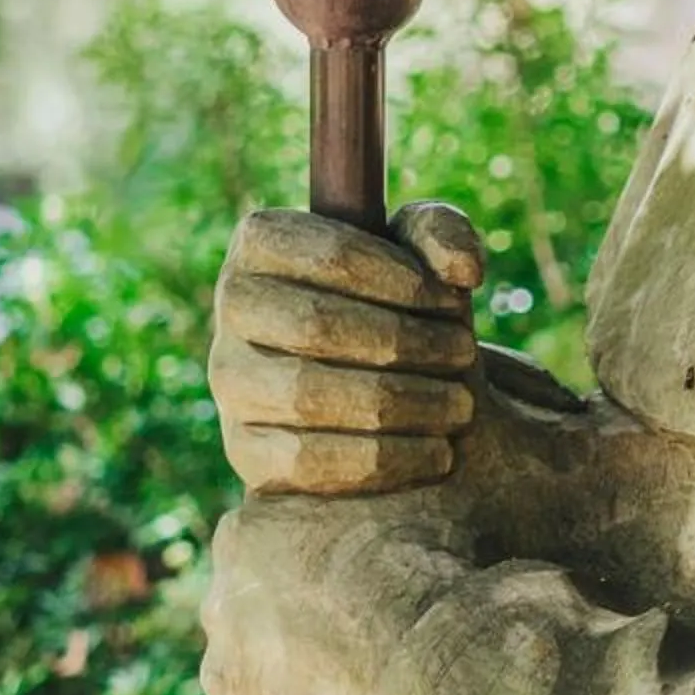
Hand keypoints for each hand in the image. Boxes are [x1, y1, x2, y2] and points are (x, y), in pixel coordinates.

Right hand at [209, 201, 480, 494]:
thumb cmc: (402, 310)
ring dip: (401, 401)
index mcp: (264, 242)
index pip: (330, 253)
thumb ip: (443, 234)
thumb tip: (461, 268)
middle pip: (315, 324)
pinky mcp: (245, 449)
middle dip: (406, 341)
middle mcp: (233, 306)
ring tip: (460, 404)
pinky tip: (435, 453)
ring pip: (307, 393)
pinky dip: (382, 459)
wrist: (388, 392)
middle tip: (463, 353)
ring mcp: (231, 380)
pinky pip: (305, 461)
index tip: (452, 299)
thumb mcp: (425, 258)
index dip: (401, 278)